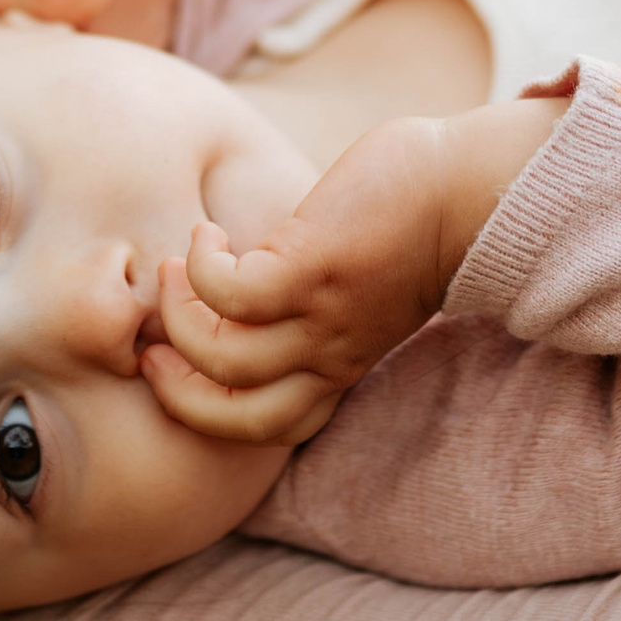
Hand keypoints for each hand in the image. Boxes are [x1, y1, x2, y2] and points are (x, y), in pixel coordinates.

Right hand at [142, 98, 561, 444]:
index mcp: (337, 364)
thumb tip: (241, 289)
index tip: (175, 362)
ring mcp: (322, 317)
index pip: (267, 426)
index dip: (206, 410)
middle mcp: (329, 355)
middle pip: (236, 418)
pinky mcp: (313, 271)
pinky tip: (206, 235)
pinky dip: (201, 266)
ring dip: (177, 315)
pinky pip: (230, 293)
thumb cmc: (407, 226)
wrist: (468, 193)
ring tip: (176, 269)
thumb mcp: (354, 290)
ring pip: (221, 357)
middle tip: (151, 345)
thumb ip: (306, 306)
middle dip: (177, 393)